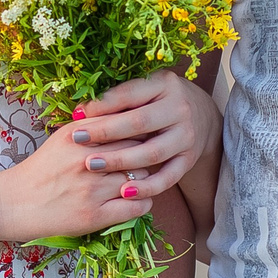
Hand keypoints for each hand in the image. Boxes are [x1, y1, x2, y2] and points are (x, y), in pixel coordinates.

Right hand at [0, 116, 155, 242]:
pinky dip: (143, 201)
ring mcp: (93, 190)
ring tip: (143, 178)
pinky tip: (136, 198)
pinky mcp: (95, 216)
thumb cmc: (41, 169)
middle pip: (138, 150)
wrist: (14, 203)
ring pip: (142, 178)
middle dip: (148, 153)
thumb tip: (128, 117)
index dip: (142, 131)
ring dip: (147, 178)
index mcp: (79, 137)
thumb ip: (92, 125)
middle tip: (151, 157)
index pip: (127, 126)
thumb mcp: (62, 138)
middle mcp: (87, 161)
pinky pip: (137, 206)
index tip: (146, 135)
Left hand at [66, 71, 218, 199]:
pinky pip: (168, 177)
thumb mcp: (144, 91)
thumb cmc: (158, 102)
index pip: (130, 94)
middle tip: (78, 139)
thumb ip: (116, 100)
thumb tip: (79, 113)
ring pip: (151, 152)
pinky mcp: (189, 160)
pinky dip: (147, 187)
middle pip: (139, 122)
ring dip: (120, 160)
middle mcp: (179, 109)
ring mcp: (186, 136)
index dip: (102, 104)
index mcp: (164, 85)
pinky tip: (124, 193)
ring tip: (92, 165)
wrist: (201, 117)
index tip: (76, 115)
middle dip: (106, 132)